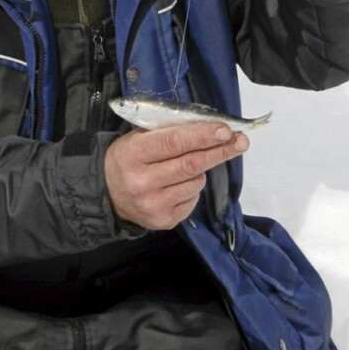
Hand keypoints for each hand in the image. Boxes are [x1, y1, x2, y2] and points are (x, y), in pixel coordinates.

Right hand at [104, 122, 248, 229]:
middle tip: (240, 141)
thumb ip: (170, 132)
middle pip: (191, 164)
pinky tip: (180, 184)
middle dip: (219, 151)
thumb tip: (212, 128)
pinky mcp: (163, 221)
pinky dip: (193, 188)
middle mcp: (141, 182)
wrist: (108, 194)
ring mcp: (152, 205)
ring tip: (189, 166)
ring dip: (202, 170)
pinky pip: (193, 200)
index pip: (174, 142)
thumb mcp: (138, 138)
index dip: (202, 135)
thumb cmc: (129, 159)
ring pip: (196, 182)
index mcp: (132, 154)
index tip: (225, 129)